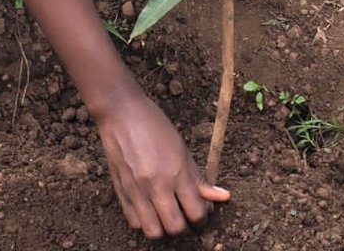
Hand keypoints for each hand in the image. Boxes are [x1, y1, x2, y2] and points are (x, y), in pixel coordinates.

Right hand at [96, 88, 228, 237]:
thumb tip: (222, 197)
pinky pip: (134, 222)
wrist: (121, 112)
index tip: (201, 212)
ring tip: (166, 214)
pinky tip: (149, 207)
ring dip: (163, 227)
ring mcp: (136, 190)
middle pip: (176, 228)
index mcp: (176, 172)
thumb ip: (198, 178)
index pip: (196, 212)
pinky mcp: (120, 191)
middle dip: (185, 226)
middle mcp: (156, 185)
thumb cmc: (153, 124)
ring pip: (153, 231)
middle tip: (185, 215)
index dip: (203, 217)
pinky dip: (144, 221)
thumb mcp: (181, 148)